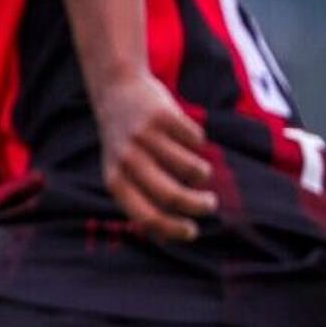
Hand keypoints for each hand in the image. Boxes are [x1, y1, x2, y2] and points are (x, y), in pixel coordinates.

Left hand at [93, 72, 219, 242]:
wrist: (116, 90)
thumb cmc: (127, 142)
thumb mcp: (122, 170)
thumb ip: (142, 196)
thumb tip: (171, 235)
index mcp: (115, 180)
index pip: (146, 216)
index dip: (172, 228)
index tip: (192, 231)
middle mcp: (127, 160)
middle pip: (172, 195)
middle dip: (199, 206)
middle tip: (210, 204)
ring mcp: (144, 137)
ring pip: (191, 168)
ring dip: (203, 174)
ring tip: (200, 170)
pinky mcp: (161, 115)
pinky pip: (196, 139)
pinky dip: (198, 142)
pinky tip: (187, 136)